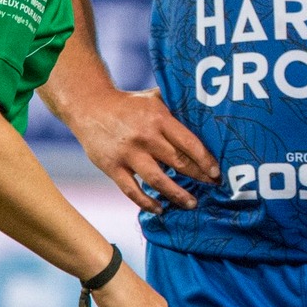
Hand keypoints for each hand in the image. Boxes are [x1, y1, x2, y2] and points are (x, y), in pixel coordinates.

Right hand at [71, 87, 217, 212]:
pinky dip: (146, 202)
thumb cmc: (128, 104)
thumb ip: (176, 104)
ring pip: (158, 180)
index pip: (188, 142)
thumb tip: (206, 109)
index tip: (217, 173)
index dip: (205, 160)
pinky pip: (132, 190)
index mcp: (158, 118)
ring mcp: (128, 154)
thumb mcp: (153, 97)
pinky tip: (160, 209)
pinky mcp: (112, 167)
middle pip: (177, 162)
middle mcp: (145, 137)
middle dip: (198, 177)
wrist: (90, 106)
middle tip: (213, 187)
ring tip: (192, 204)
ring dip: (177, 195)